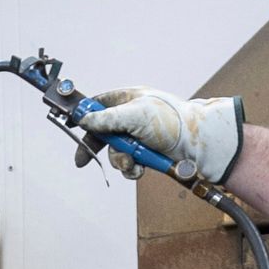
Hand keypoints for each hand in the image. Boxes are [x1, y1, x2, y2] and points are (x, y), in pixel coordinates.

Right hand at [79, 88, 243, 186]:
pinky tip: (141, 168)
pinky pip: (128, 163)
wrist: (197, 144)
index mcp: (128, 100)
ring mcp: (138, 136)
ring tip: (133, 161)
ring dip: (120, 160)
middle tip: (83, 160)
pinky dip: (131, 169)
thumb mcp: (135, 115)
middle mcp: (131, 117)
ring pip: (114, 152)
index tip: (71, 124)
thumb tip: (85, 120)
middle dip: (97, 147)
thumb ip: (107, 118)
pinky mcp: (145, 153)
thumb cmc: (171, 122)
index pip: (98, 104)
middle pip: (101, 132)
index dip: (83, 114)